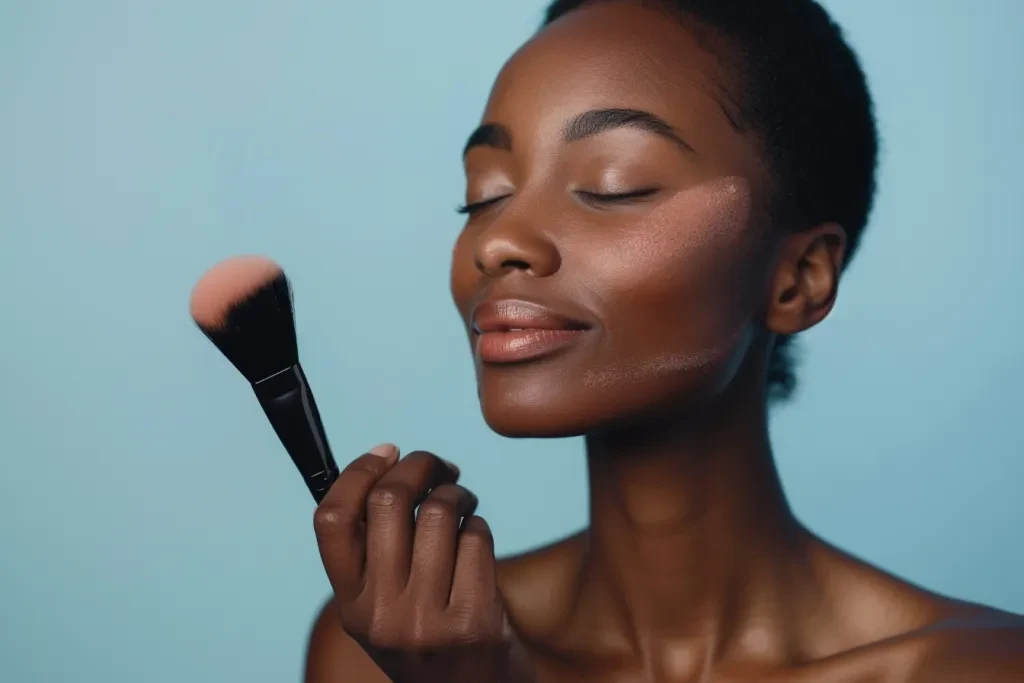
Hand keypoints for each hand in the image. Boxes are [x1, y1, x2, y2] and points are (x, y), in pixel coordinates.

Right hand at [313, 445, 534, 682]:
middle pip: (388, 501)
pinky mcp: (473, 622)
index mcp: (350, 606)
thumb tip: (383, 464)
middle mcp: (380, 616)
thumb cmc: (430, 637)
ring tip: (464, 503)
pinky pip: (476, 537)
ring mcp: (426, 622)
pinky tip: (476, 540)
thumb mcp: (382, 608)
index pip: (332, 519)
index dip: (358, 471)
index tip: (387, 451)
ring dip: (458, 494)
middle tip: (439, 468)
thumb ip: (373, 553)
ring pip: (440, 512)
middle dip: (421, 465)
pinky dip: (479, 526)